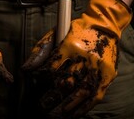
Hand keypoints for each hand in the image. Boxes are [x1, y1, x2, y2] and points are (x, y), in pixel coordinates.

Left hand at [22, 0, 131, 118]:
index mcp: (70, 44)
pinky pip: (95, 95)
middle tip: (42, 107)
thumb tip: (26, 69)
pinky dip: (84, 107)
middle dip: (52, 97)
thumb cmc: (76, 30)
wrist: (104, 24)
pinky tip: (73, 114)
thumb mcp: (55, 33)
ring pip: (81, 91)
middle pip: (66, 81)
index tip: (36, 85)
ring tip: (55, 115)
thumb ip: (40, 50)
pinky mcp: (107, 74)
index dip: (43, 78)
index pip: (52, 66)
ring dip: (67, 106)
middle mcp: (84, 56)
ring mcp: (97, 66)